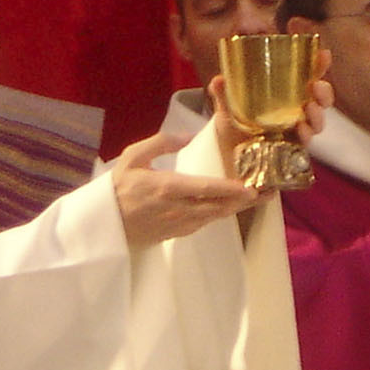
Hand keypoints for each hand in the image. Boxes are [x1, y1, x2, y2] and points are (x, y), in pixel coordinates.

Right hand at [111, 133, 259, 249]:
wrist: (102, 226)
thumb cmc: (116, 189)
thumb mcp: (132, 157)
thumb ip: (160, 143)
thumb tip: (186, 135)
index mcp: (167, 187)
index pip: (206, 189)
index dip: (231, 190)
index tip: (251, 188)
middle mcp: (177, 209)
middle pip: (218, 207)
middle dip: (244, 201)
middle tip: (267, 193)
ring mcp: (178, 225)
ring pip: (215, 217)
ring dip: (236, 209)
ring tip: (257, 199)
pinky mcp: (176, 234)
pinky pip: (204, 223)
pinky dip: (220, 215)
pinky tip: (230, 207)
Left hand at [204, 47, 334, 161]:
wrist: (230, 166)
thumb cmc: (234, 135)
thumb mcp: (227, 112)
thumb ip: (224, 95)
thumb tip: (219, 79)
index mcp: (284, 98)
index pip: (307, 78)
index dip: (318, 66)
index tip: (323, 55)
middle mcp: (295, 114)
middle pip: (319, 100)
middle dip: (324, 91)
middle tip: (316, 86)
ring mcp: (296, 134)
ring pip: (317, 122)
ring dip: (318, 114)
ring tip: (310, 108)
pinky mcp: (293, 153)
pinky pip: (306, 144)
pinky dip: (306, 136)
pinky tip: (302, 131)